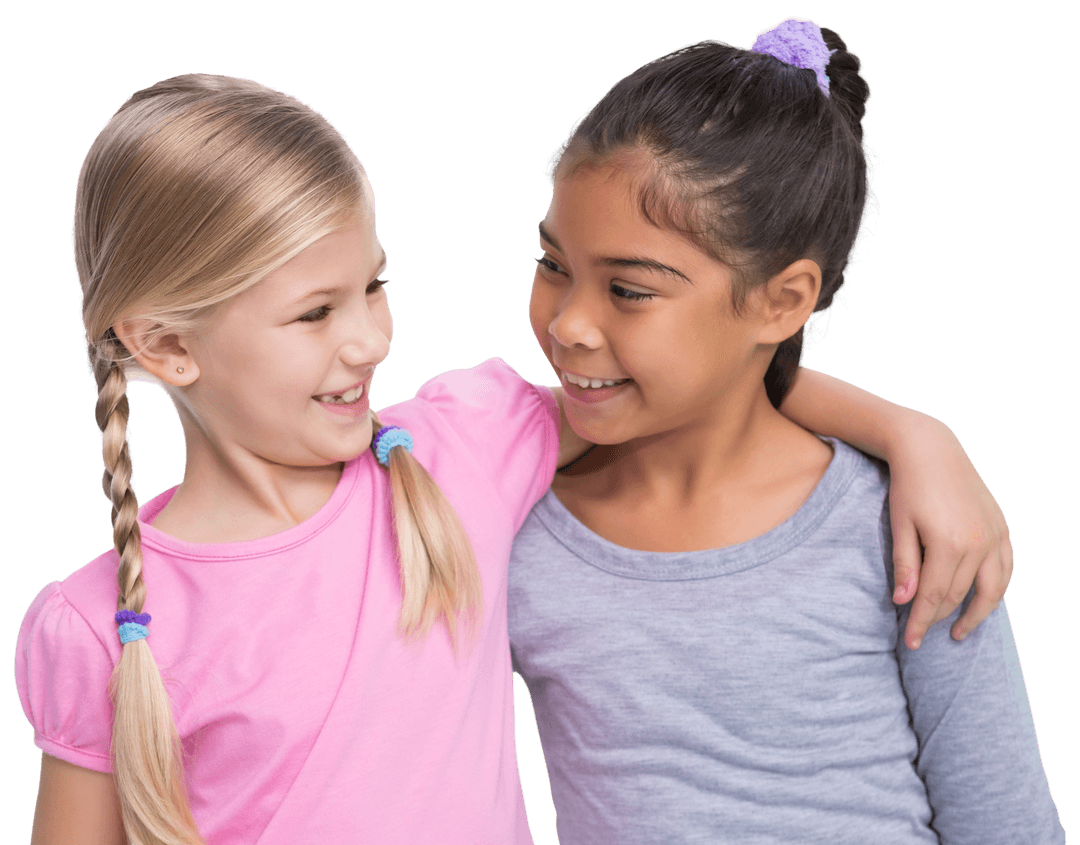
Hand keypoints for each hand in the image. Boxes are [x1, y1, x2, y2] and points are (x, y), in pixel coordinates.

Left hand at [886, 413, 1013, 648]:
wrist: (931, 449)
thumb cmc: (908, 486)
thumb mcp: (900, 524)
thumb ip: (905, 565)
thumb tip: (903, 602)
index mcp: (949, 544)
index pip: (933, 596)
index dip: (921, 622)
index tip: (910, 642)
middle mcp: (978, 543)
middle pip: (958, 595)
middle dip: (938, 618)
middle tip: (921, 635)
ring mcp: (995, 535)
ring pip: (990, 590)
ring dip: (975, 614)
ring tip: (957, 632)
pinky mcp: (1002, 527)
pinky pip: (1006, 569)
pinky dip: (997, 590)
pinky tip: (983, 601)